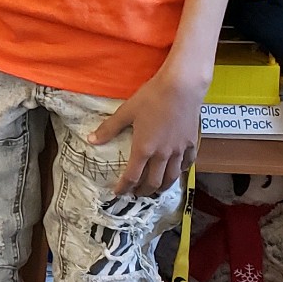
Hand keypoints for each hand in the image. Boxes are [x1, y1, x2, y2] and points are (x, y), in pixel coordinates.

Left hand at [89, 66, 203, 196]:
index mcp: (144, 148)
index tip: (119, 193)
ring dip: (163, 187)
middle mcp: (162, 154)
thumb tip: (91, 140)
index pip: (132, 176)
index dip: (124, 187)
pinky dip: (181, 171)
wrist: (181, 88)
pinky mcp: (191, 143)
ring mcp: (179, 150)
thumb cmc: (151, 97)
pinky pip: (187, 164)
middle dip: (144, 191)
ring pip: (172, 177)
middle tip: (137, 193)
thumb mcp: (126, 111)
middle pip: (154, 182)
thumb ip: (109, 128)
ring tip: (156, 189)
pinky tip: (178, 170)